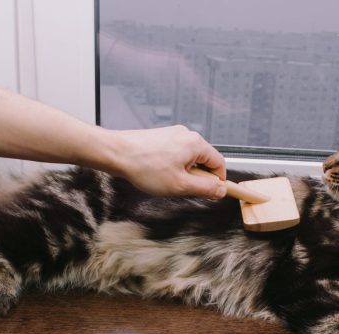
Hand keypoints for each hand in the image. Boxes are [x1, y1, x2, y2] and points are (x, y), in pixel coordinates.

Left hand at [106, 125, 226, 198]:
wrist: (116, 153)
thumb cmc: (144, 167)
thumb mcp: (180, 185)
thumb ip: (205, 188)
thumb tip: (221, 190)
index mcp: (195, 143)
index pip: (219, 163)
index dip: (217, 181)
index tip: (212, 193)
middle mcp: (186, 135)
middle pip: (204, 160)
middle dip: (198, 177)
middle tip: (184, 189)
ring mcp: (173, 134)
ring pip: (188, 158)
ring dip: (184, 172)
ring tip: (167, 181)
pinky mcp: (161, 137)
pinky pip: (175, 154)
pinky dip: (172, 166)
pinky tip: (159, 173)